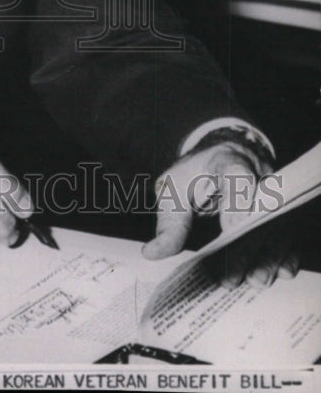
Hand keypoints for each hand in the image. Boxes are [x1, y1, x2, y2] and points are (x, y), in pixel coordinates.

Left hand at [141, 141, 297, 285]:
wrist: (218, 164)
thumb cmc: (194, 177)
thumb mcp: (174, 189)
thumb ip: (169, 221)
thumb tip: (152, 253)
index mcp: (225, 162)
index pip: (236, 172)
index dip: (238, 197)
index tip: (231, 226)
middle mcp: (256, 177)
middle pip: (257, 210)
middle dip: (246, 245)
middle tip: (232, 275)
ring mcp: (272, 197)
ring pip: (277, 225)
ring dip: (268, 256)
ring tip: (254, 280)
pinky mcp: (280, 216)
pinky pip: (289, 235)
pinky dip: (287, 255)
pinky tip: (281, 272)